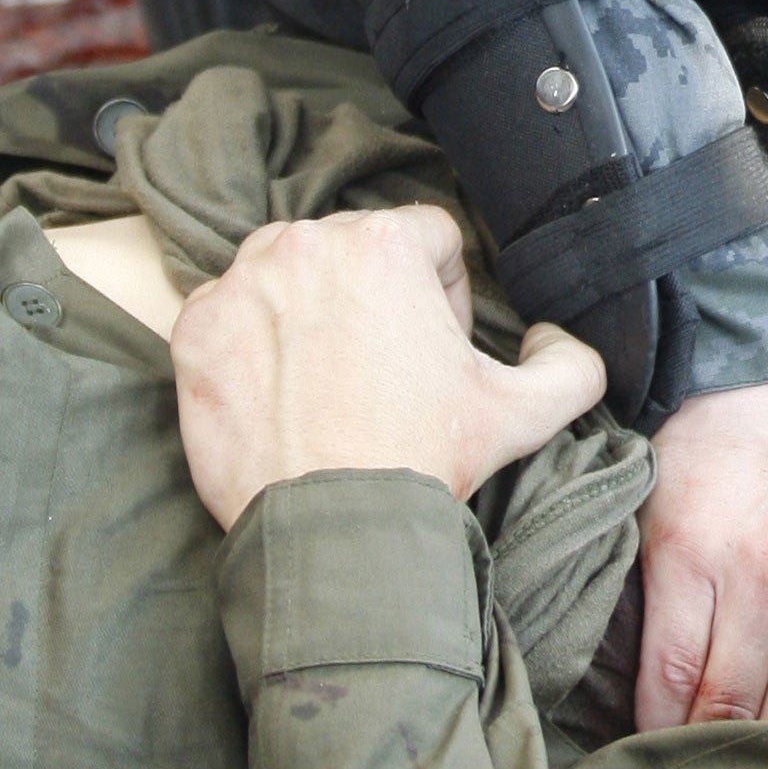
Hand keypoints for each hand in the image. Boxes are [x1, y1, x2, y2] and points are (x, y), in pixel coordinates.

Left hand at [172, 204, 605, 532]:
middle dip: (374, 297)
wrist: (333, 530)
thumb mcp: (524, 413)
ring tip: (330, 379)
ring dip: (310, 308)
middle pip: (354, 249)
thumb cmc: (423, 461)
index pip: (429, 238)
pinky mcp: (196, 330)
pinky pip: (230, 311)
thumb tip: (558, 337)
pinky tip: (282, 392)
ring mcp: (241, 286)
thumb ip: (571, 364)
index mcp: (385, 243)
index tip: (433, 350)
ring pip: (290, 270)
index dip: (443, 294)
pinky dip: (252, 343)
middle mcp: (306, 246)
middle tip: (383, 370)